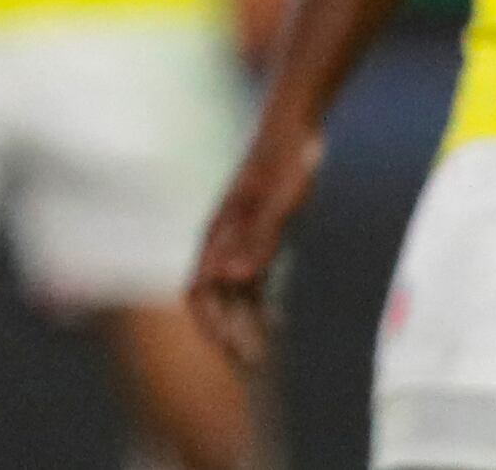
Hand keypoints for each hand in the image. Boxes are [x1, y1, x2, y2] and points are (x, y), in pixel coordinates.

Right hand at [187, 115, 318, 373]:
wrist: (295, 127)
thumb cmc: (285, 162)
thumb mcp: (277, 202)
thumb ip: (257, 240)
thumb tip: (232, 278)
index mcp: (221, 232)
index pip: (200, 289)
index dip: (211, 324)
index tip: (230, 354)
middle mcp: (226, 239)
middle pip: (217, 297)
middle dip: (229, 333)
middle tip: (251, 368)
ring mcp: (243, 237)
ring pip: (235, 292)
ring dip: (244, 323)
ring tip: (260, 356)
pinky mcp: (261, 234)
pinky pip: (255, 280)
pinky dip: (260, 305)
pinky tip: (275, 322)